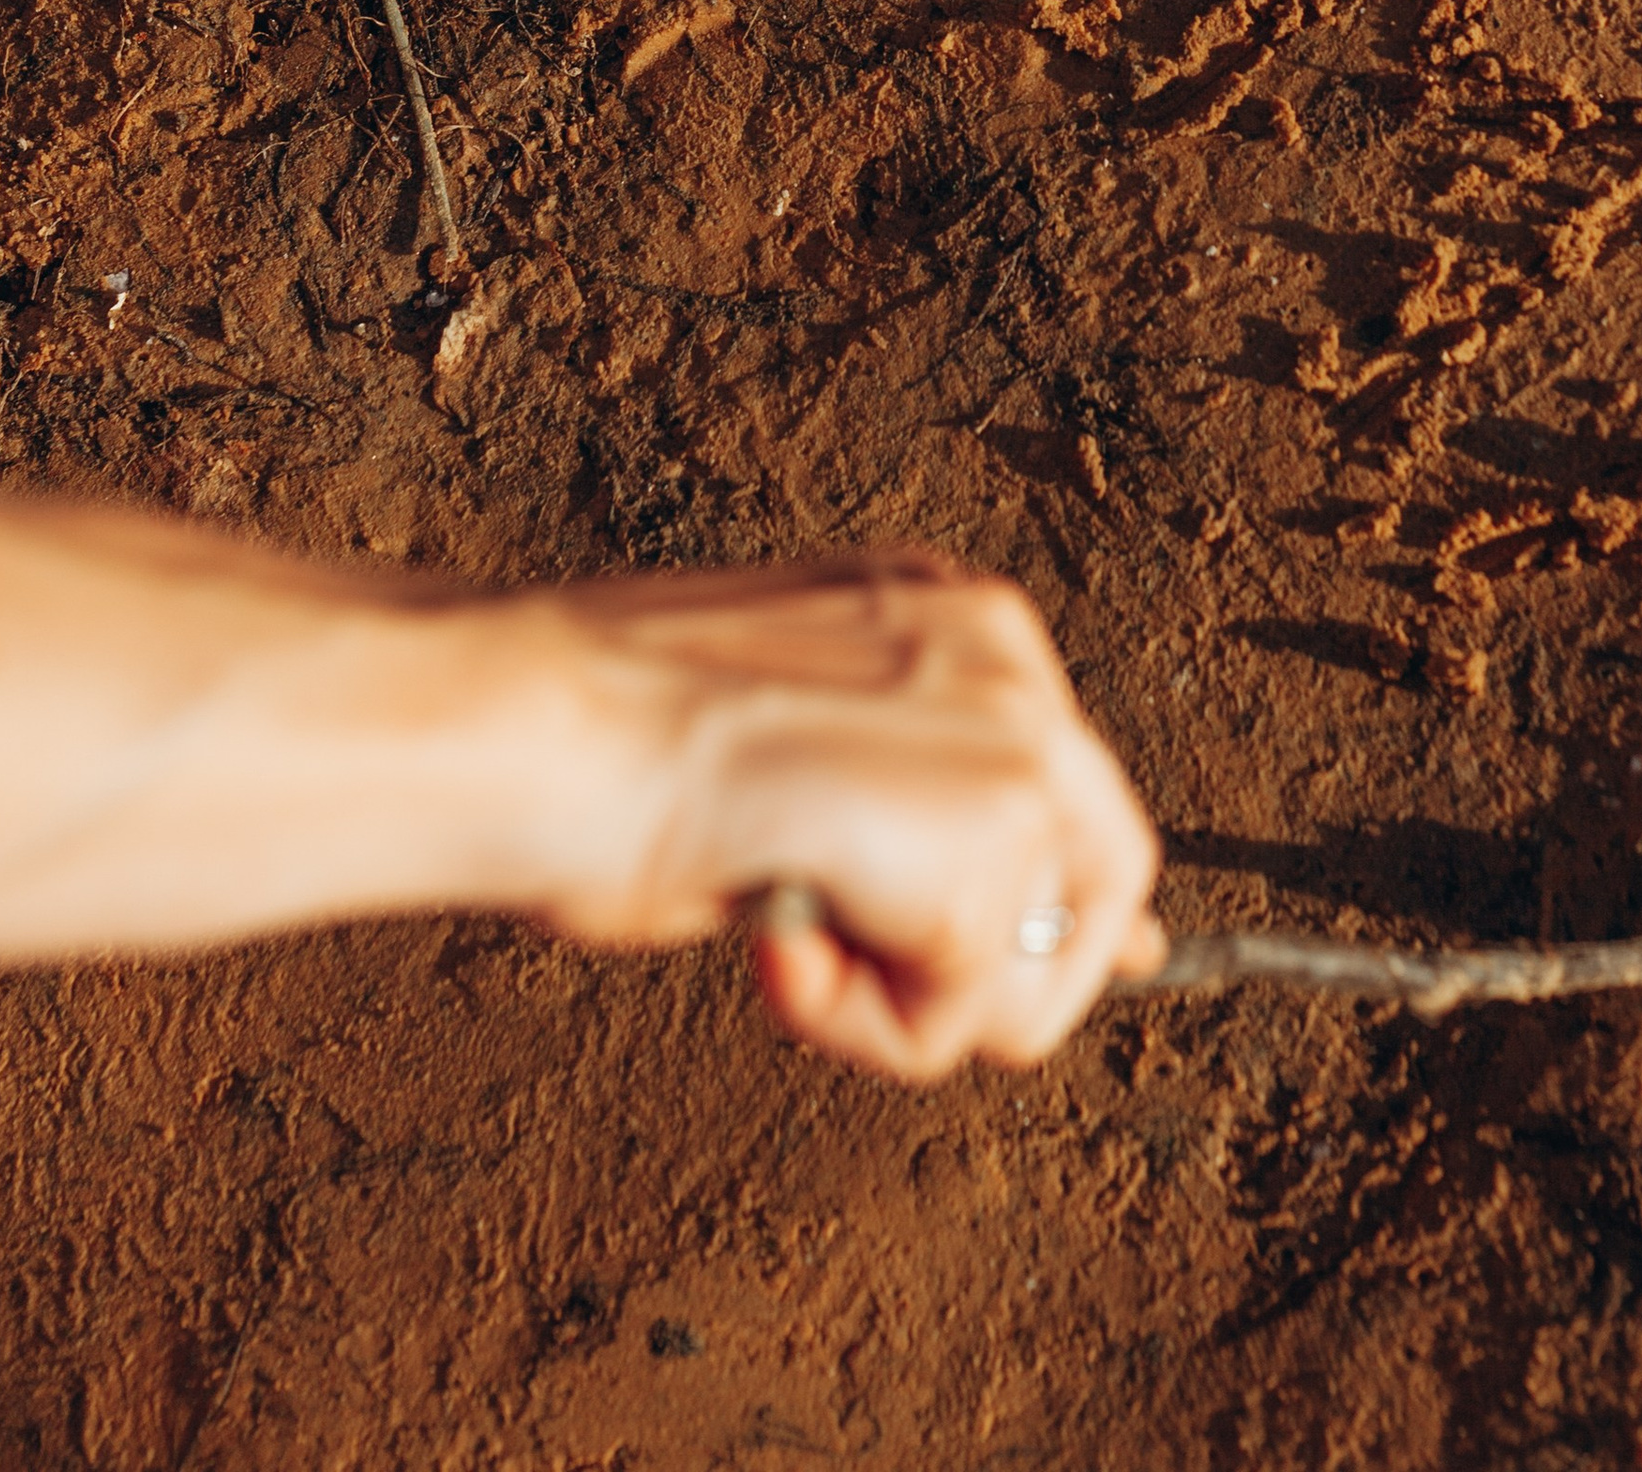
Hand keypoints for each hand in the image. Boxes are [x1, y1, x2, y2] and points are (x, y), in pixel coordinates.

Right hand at [537, 554, 1164, 1079]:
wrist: (542, 727)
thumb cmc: (611, 748)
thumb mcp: (791, 758)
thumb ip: (907, 812)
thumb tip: (1072, 932)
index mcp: (951, 617)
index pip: (1065, 788)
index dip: (1028, 909)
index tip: (961, 966)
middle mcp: (1007, 654)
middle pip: (1099, 884)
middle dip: (977, 971)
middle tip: (837, 958)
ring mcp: (1016, 731)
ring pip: (1030, 971)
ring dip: (899, 1003)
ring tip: (786, 930)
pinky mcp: (995, 827)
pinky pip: (963, 1013)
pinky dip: (861, 1023)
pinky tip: (777, 940)